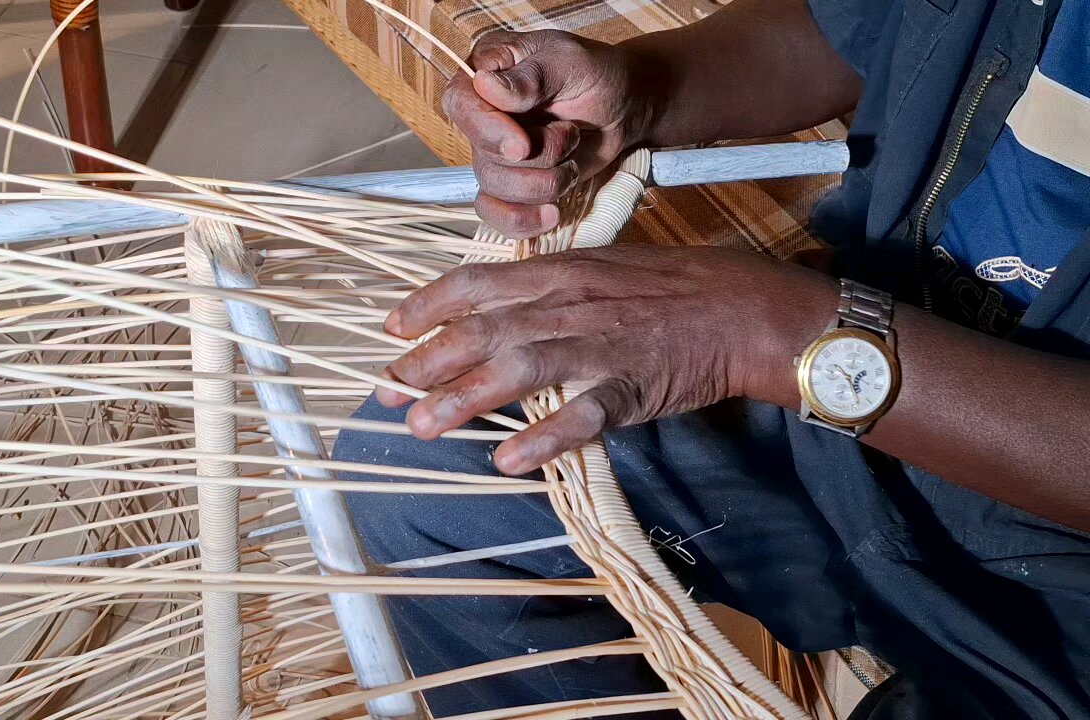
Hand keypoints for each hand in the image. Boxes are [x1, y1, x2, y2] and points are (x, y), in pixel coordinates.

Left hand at [377, 245, 835, 474]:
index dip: (428, 305)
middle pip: (483, 330)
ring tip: (421, 427)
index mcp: (557, 271)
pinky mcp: (630, 385)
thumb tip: (491, 306)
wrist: (739, 306)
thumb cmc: (666, 287)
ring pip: (519, 367)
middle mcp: (568, 303)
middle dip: (427, 361)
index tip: (392, 328)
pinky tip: (507, 460)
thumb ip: (544, 286)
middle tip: (386, 390)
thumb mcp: (597, 267)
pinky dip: (544, 437)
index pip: (476, 281)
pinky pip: (582, 414)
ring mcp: (598, 344)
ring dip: (463, 399)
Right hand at [444, 30, 658, 237]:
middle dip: (536, 158)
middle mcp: (482, 114)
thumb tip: (485, 86)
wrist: (622, 107)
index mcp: (485, 71)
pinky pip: (496, 213)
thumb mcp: (571, 62)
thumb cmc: (596, 74)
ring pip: (494, 187)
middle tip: (570, 136)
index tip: (523, 147)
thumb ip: (530, 77)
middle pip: (482, 155)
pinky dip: (522, 220)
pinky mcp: (509, 183)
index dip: (487, 131)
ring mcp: (492, 152)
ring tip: (571, 164)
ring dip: (542, 184)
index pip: (461, 104)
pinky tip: (551, 214)